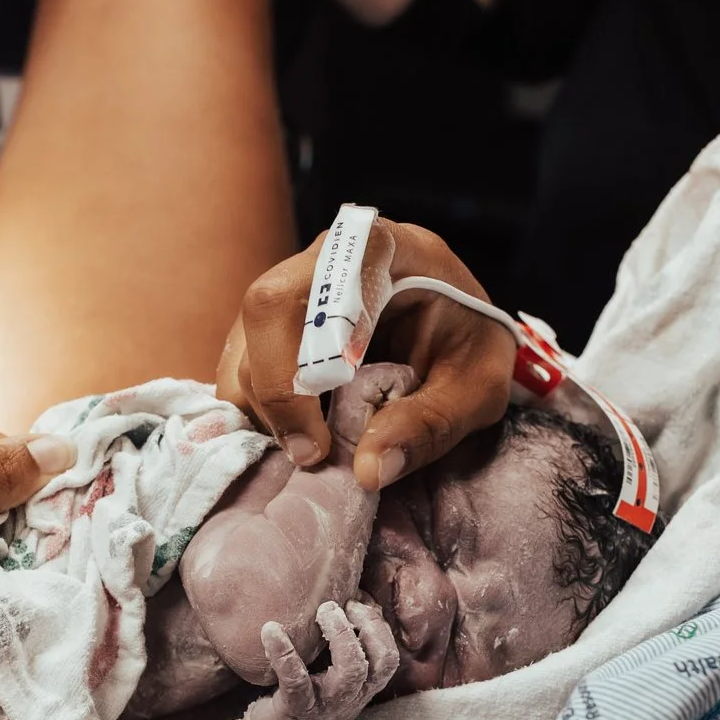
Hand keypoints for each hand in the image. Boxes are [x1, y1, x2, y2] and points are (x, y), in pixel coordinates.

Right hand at [217, 216, 514, 489]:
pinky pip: (242, 364)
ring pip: (242, 343)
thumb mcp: (477, 388)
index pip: (311, 291)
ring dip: (261, 408)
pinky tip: (297, 437)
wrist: (467, 326)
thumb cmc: (474, 345)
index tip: (317, 442)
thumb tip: (367, 471)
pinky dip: (258, 410)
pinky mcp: (277, 322)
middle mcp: (325, 256)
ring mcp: (294, 285)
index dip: (296, 368)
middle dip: (275, 395)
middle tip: (310, 457)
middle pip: (264, 311)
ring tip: (308, 450)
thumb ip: (431, 423)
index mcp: (378, 248)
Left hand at [238, 601, 400, 719]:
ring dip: (340, 635)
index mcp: (361, 688)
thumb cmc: (301, 702)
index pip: (388, 657)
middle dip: (368, 625)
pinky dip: (283, 652)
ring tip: (323, 611)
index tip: (355, 602)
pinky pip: (295, 679)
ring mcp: (325, 705)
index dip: (378, 626)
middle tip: (341, 604)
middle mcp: (350, 697)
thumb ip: (339, 652)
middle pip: (380, 661)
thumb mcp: (329, 681)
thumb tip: (341, 603)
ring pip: (350, 671)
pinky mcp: (295, 709)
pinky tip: (269, 630)